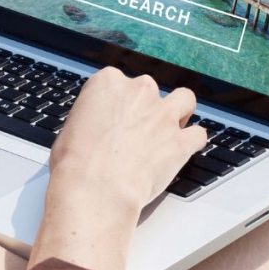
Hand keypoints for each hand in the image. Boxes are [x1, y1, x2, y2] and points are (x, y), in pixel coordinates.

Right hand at [32, 68, 205, 269]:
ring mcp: (163, 115)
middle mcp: (139, 91)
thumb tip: (95, 127)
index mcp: (108, 82)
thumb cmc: (75, 162)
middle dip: (145, 107)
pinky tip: (182, 149)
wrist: (95, 187)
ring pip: (184, 99)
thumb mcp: (70, 127)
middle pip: (149, 89)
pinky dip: (192, 141)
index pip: (117, 81)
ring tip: (168, 129)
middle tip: (134, 129)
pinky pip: (198, 134)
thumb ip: (92, 117)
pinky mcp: (180, 141)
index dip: (116, 102)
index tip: (113, 117)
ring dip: (178, 112)